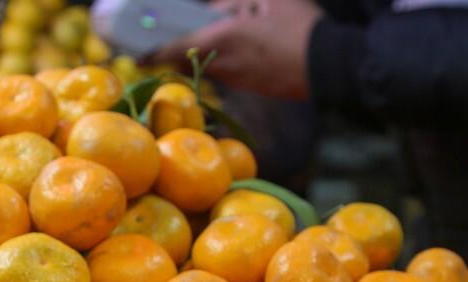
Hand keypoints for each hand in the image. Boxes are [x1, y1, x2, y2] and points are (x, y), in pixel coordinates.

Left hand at [152, 0, 321, 100]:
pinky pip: (230, 70)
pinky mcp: (252, 87)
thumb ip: (235, 1)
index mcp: (223, 40)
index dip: (153, 52)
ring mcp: (238, 80)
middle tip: (167, 39)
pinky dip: (227, 58)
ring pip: (211, 64)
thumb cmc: (300, 27)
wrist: (331, 66)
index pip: (176, 48)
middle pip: (189, 58)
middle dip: (178, 49)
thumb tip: (214, 6)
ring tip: (223, 32)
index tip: (136, 56)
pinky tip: (245, 44)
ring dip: (207, 52)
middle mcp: (224, 65)